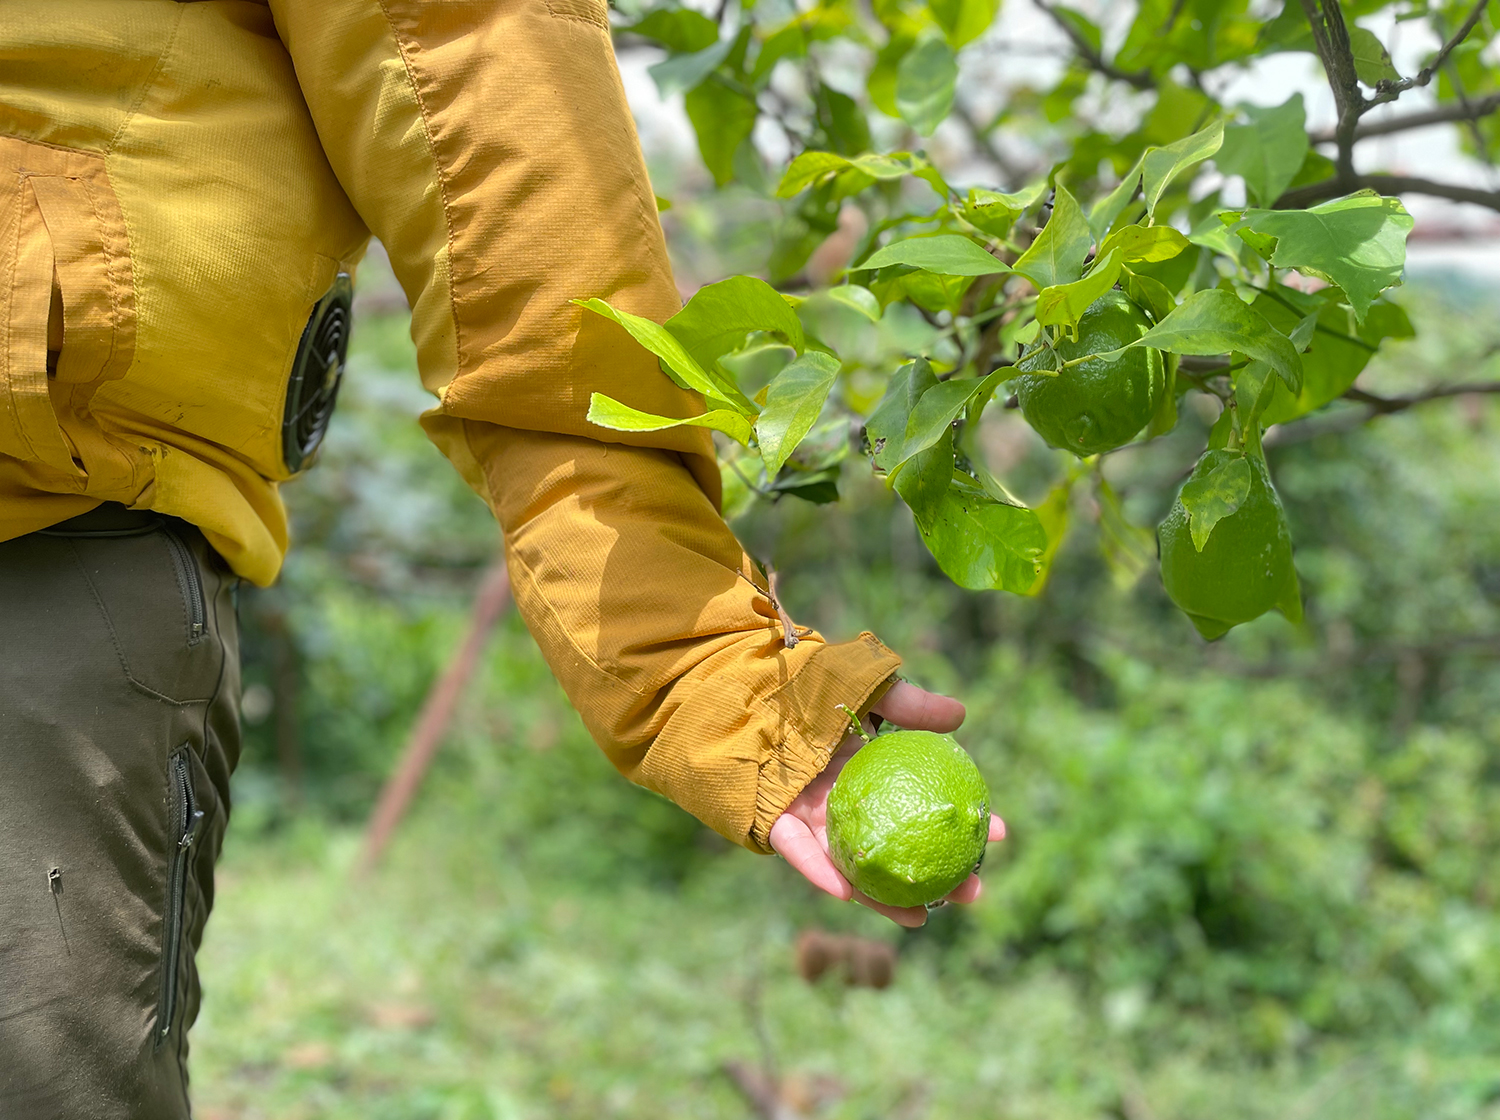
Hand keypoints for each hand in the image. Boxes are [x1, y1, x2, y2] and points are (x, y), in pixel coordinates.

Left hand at [769, 681, 1005, 927]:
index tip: (997, 833)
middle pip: (896, 845)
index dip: (961, 821)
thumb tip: (961, 716)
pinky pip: (799, 850)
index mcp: (869, 771)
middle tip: (971, 891)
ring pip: (853, 862)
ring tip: (919, 919)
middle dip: (933, 874)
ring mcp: (811, 814)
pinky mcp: (772, 819)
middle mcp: (845, 800)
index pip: (924, 803)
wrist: (744, 677)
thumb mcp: (866, 686)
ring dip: (882, 895)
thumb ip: (908, 704)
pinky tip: (848, 894)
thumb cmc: (806, 680)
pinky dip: (820, 870)